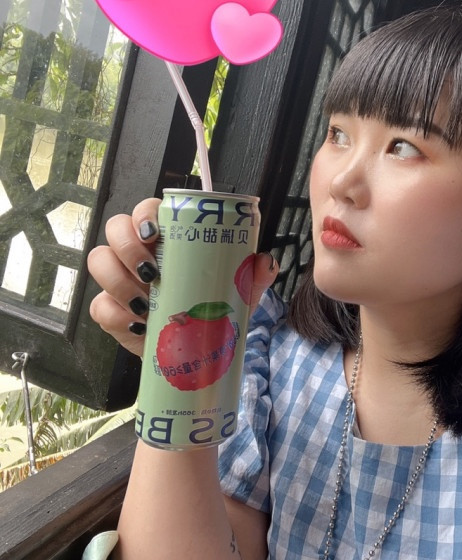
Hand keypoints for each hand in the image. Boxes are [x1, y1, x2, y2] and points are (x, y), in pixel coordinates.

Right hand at [88, 197, 277, 355]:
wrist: (195, 349)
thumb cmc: (210, 306)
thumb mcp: (236, 291)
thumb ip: (251, 275)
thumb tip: (265, 262)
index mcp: (166, 238)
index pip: (146, 210)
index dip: (143, 215)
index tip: (155, 233)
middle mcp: (137, 252)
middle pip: (114, 228)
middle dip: (127, 246)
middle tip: (151, 271)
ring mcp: (120, 279)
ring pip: (98, 261)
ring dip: (118, 280)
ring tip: (145, 302)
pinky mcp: (110, 310)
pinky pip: (99, 305)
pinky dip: (115, 314)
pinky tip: (138, 324)